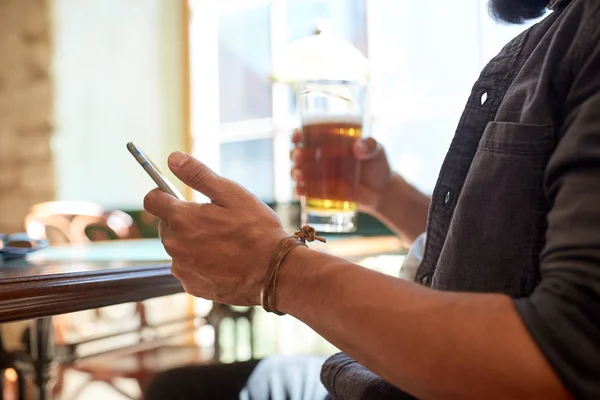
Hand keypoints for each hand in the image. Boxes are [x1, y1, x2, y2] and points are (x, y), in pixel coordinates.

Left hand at [143, 152, 286, 304]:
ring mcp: (182, 268)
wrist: (274, 272)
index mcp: (181, 218)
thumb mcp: (231, 193)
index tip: (175, 196)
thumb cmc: (256, 229)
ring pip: (178, 249)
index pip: (151, 201)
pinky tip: (224, 262)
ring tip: (223, 244)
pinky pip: (189, 270)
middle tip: (213, 221)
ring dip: (192, 244)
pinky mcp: (192, 286)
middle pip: (167, 226)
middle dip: (183, 221)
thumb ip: (198, 175)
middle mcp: (174, 245)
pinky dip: (201, 264)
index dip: (162, 195)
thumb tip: (173, 158)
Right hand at [290, 130, 394, 214]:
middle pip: (299, 153)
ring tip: (299, 176)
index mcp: (330, 142)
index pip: (308, 134)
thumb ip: (370, 145)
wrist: (382, 192)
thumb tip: (359, 147)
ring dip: (294, 172)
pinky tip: (300, 191)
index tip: (296, 136)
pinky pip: (305, 191)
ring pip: (299, 171)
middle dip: (294, 154)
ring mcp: (320, 176)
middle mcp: (321, 157)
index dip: (298, 134)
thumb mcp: (378, 151)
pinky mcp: (322, 192)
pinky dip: (300, 191)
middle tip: (298, 157)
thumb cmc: (378, 166)